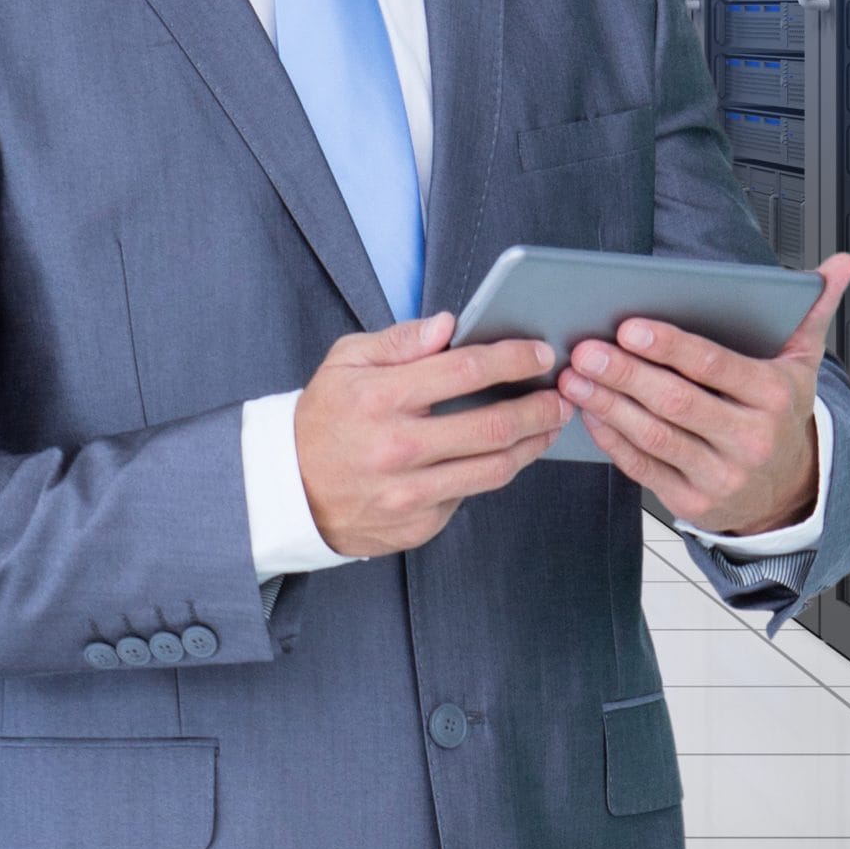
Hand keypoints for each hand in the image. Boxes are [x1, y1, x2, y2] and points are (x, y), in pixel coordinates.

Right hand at [292, 312, 570, 557]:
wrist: (289, 489)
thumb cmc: (325, 417)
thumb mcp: (345, 362)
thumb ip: (399, 341)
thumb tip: (450, 324)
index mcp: (378, 397)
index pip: (463, 371)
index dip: (512, 359)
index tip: (540, 353)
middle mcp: (395, 447)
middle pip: (491, 427)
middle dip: (538, 408)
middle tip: (560, 395)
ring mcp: (408, 493)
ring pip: (494, 469)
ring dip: (532, 444)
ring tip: (547, 425)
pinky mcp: (418, 524)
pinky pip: (471, 496)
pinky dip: (493, 472)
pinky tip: (507, 453)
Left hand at [555, 252, 849, 535]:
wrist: (791, 490)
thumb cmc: (780, 411)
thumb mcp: (801, 362)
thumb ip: (812, 310)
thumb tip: (840, 263)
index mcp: (775, 396)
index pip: (714, 365)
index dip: (669, 346)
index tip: (628, 326)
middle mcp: (752, 439)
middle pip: (676, 401)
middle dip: (625, 373)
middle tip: (584, 347)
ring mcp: (723, 476)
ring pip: (654, 436)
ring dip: (608, 405)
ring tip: (575, 376)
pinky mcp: (695, 503)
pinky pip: (643, 468)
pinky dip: (611, 438)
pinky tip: (588, 412)